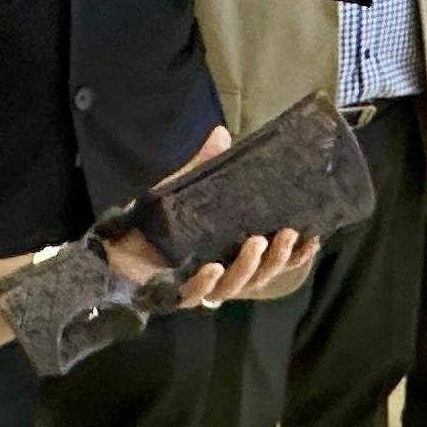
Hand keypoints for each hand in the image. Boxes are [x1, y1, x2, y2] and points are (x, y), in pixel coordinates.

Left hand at [101, 127, 316, 309]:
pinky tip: (212, 267)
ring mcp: (198, 287)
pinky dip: (205, 282)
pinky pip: (193, 294)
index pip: (271, 262)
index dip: (294, 256)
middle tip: (286, 234)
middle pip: (259, 276)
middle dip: (276, 258)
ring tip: (256, 242)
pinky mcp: (172, 294)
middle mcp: (220, 275)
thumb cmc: (153, 224)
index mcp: (230, 256)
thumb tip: (222, 132)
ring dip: (248, 267)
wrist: (113, 245)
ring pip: (233, 287)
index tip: (313, 237)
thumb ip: (204, 166)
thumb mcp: (182, 190)